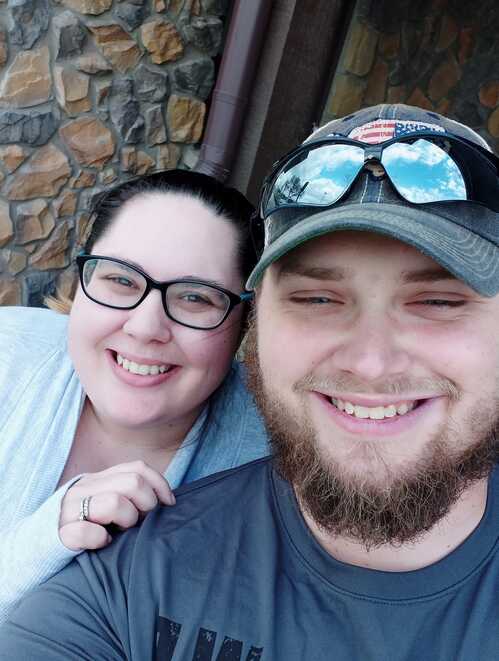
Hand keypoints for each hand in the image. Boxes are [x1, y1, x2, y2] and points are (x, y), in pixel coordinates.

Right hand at [59, 460, 174, 550]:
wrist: (40, 550)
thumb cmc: (88, 529)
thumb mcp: (109, 505)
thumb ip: (130, 495)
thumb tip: (167, 500)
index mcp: (100, 479)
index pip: (138, 468)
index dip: (160, 485)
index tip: (168, 505)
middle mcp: (85, 488)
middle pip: (132, 483)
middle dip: (147, 505)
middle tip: (141, 522)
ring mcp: (70, 509)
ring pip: (114, 502)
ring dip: (126, 520)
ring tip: (121, 531)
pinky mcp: (60, 533)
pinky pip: (86, 531)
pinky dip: (99, 538)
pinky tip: (102, 543)